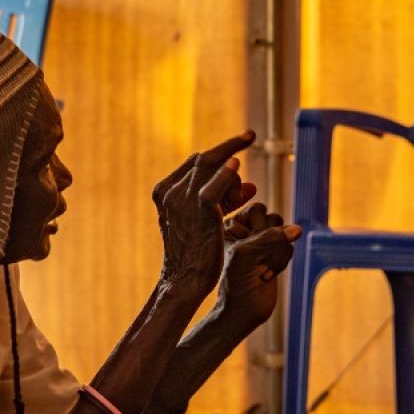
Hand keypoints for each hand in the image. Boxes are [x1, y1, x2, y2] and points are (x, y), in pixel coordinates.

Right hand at [152, 131, 257, 296]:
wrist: (186, 279)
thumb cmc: (197, 253)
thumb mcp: (205, 220)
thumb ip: (223, 199)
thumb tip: (249, 185)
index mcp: (164, 190)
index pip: (194, 163)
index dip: (220, 155)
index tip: (240, 144)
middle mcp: (170, 191)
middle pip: (204, 159)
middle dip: (229, 146)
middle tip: (250, 135)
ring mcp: (183, 198)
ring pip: (210, 166)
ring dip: (233, 169)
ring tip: (246, 179)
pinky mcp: (200, 209)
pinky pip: (214, 185)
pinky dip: (226, 174)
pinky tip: (238, 164)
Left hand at [217, 203, 300, 327]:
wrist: (243, 311)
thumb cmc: (236, 281)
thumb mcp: (247, 253)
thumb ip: (271, 236)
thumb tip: (298, 230)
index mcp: (231, 225)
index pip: (256, 210)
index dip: (257, 230)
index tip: (246, 250)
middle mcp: (245, 231)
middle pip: (273, 219)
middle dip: (270, 241)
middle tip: (256, 262)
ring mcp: (261, 243)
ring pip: (284, 233)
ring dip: (276, 254)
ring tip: (261, 270)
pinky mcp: (274, 255)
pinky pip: (289, 246)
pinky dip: (282, 261)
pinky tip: (268, 274)